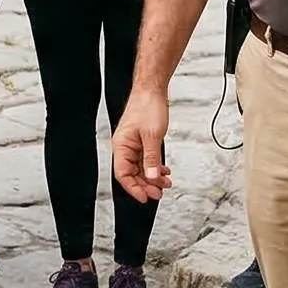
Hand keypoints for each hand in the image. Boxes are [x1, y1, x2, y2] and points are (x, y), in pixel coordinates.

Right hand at [112, 88, 172, 202]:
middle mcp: (125, 147)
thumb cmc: (147, 106)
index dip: (134, 188)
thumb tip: (151, 177)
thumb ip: (152, 158)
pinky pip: (146, 160)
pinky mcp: (142, 141)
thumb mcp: (152, 136)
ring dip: (152, 177)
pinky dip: (155, 167)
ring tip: (165, 183)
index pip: (123, 174)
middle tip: (159, 192)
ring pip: (140, 168)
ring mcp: (133, 144)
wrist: (152, 90)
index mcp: (122, 146)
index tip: (146, 197)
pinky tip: (164, 171)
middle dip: (146, 185)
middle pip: (132, 174)